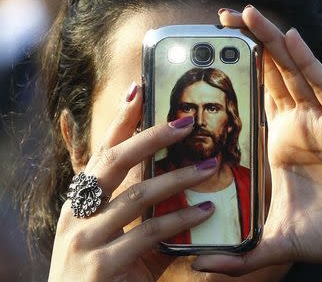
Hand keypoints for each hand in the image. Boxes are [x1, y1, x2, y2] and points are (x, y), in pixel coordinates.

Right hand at [48, 84, 217, 281]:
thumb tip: (183, 193)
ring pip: (139, 195)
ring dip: (179, 178)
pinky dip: (181, 220)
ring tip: (210, 166)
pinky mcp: (102, 263)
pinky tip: (206, 210)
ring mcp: (86, 238)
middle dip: (151, 137)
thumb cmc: (102, 271)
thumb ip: (143, 215)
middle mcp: (78, 212)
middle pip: (115, 162)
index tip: (138, 91)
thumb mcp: (118, 237)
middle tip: (185, 122)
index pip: (101, 151)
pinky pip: (149, 232)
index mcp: (81, 200)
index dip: (120, 121)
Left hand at [193, 6, 321, 281]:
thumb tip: (200, 268)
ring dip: (268, 42)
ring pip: (291, 71)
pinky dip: (306, 59)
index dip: (231, 81)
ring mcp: (321, 120)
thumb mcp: (278, 243)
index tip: (203, 63)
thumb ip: (242, 256)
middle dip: (244, 48)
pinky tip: (288, 37)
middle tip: (217, 23)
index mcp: (280, 145)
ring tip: (242, 16)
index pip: (250, 104)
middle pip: (267, 77)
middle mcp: (298, 126)